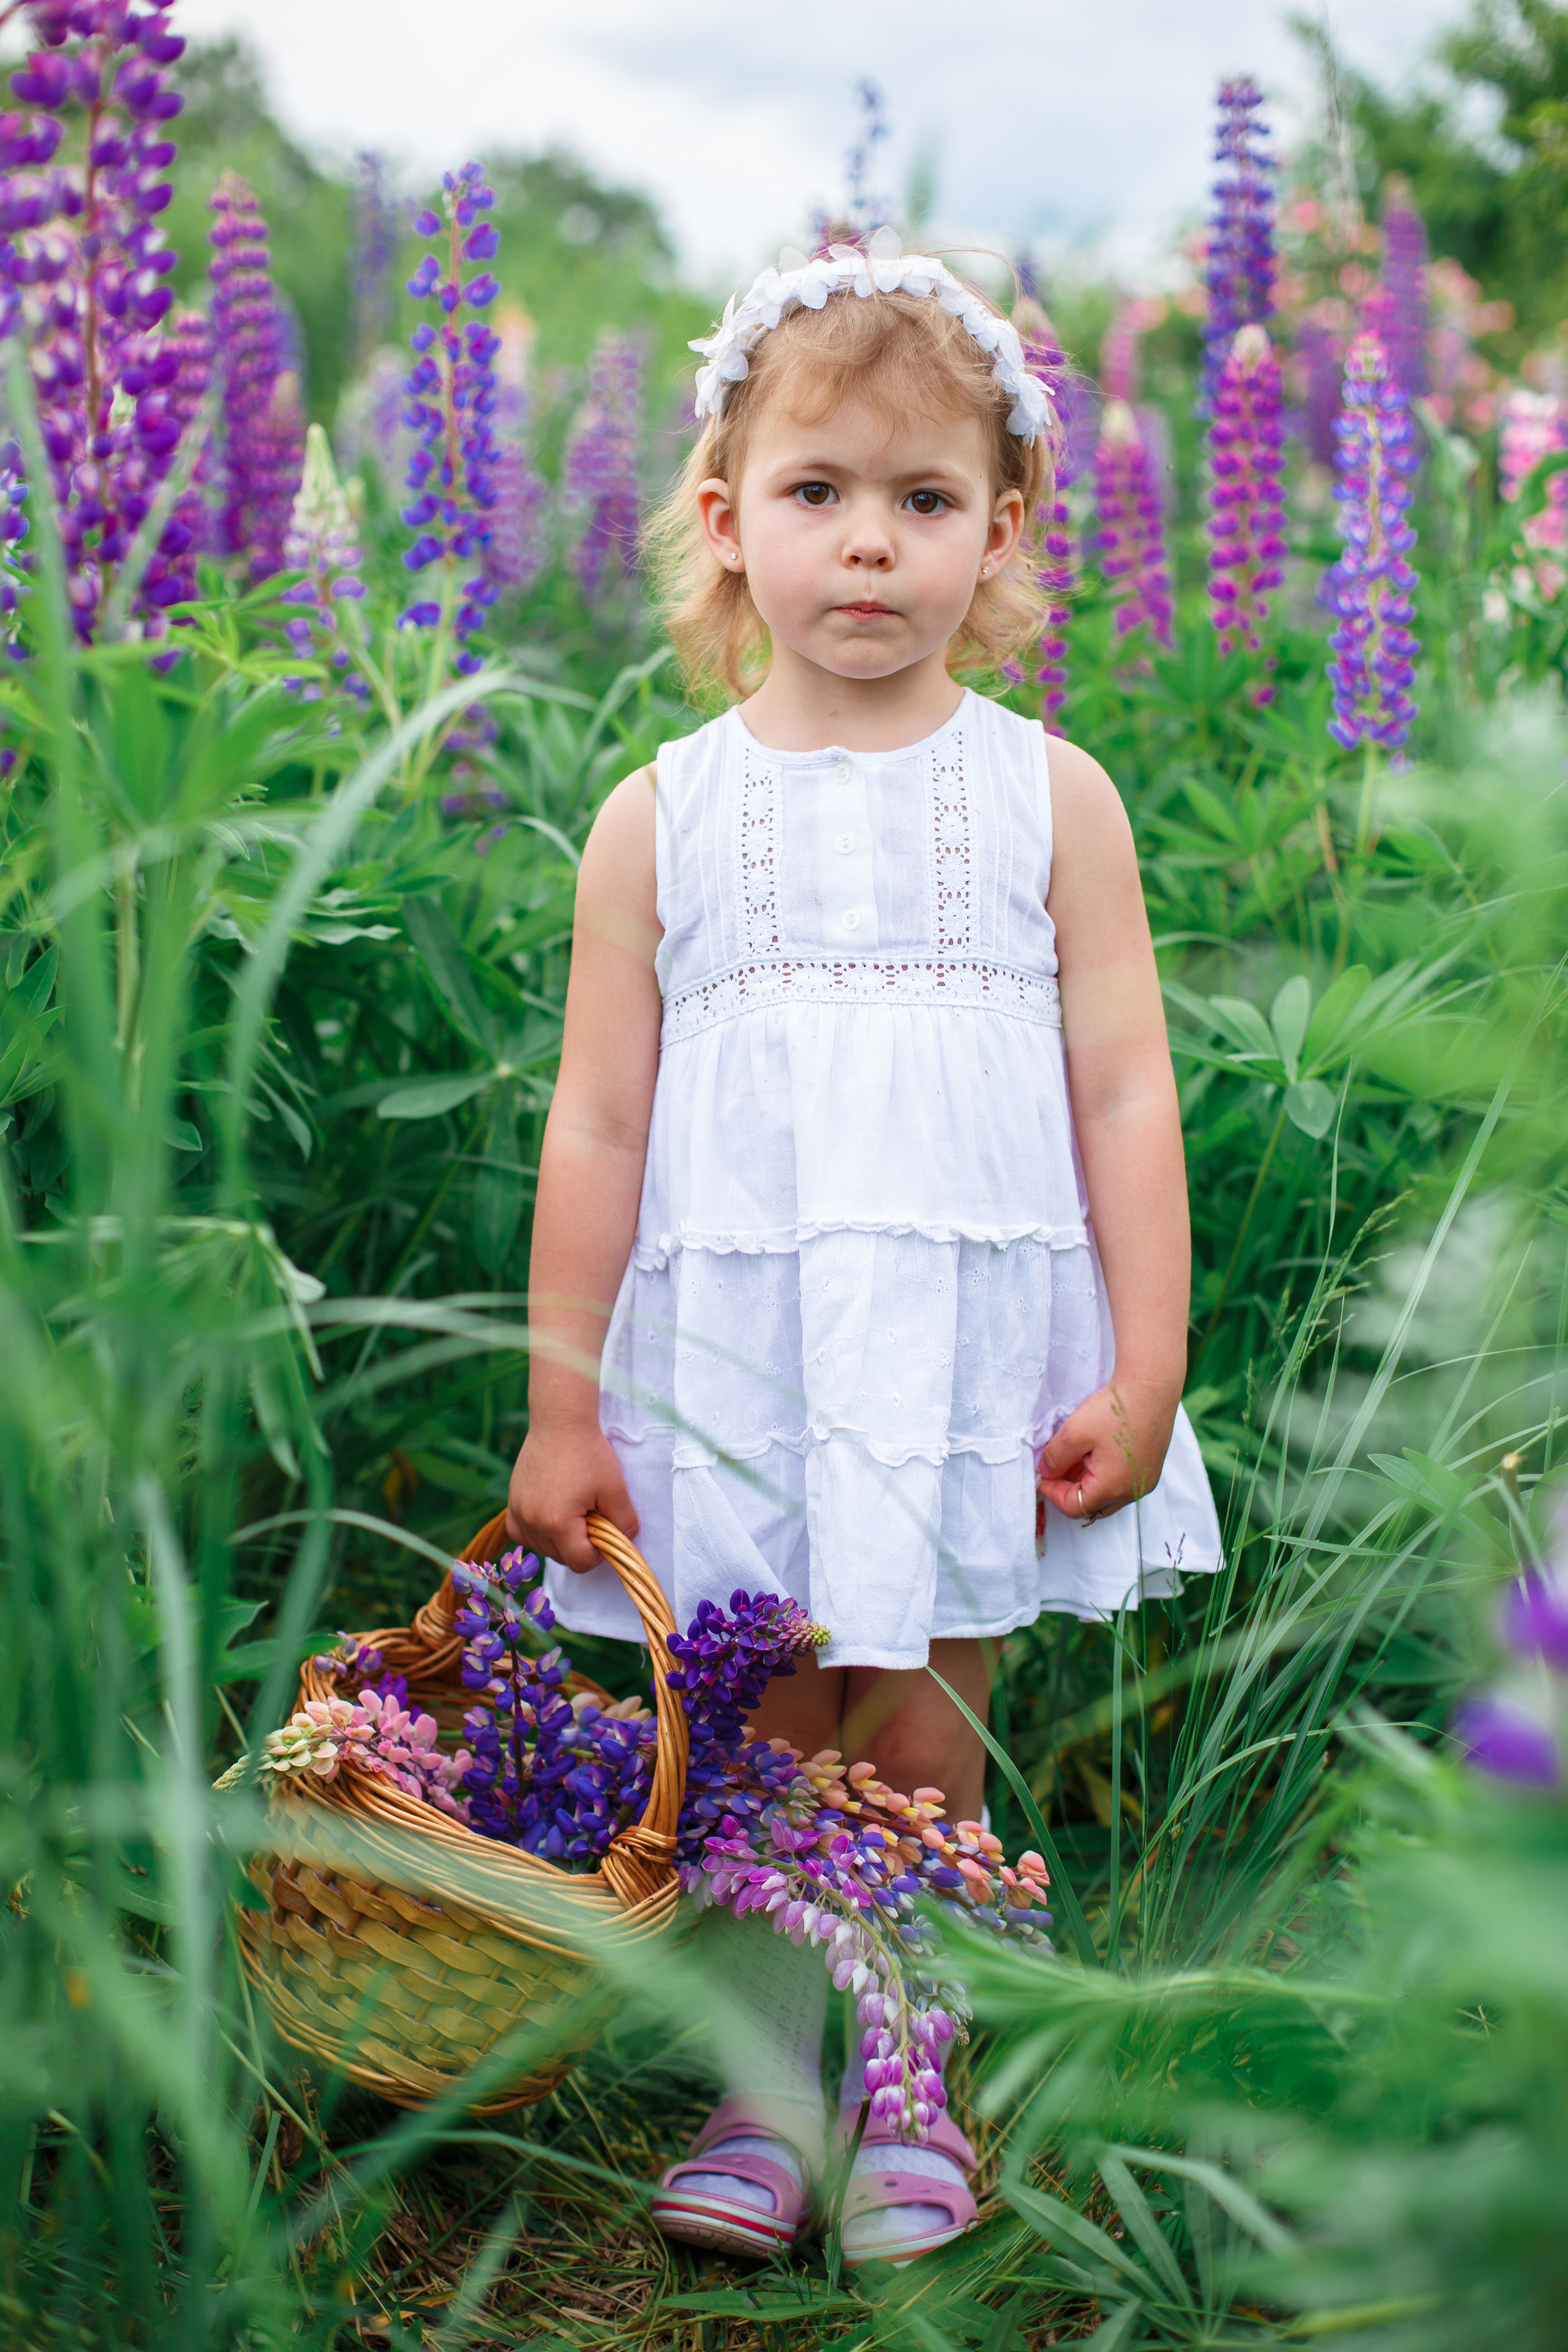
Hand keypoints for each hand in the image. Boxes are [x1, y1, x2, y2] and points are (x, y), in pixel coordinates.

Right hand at [506, 1421, 637, 1571]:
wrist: (560, 1423)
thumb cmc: (589, 1453)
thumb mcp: (616, 1489)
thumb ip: (625, 1523)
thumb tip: (624, 1542)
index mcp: (557, 1523)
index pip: (580, 1563)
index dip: (599, 1553)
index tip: (605, 1529)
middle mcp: (532, 1523)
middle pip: (561, 1558)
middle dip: (580, 1544)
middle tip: (591, 1514)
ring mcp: (518, 1513)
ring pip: (542, 1548)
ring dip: (560, 1539)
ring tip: (573, 1509)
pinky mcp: (511, 1504)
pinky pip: (523, 1534)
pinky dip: (538, 1532)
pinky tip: (552, 1514)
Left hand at [1035, 1375, 1178, 1524]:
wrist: (1151, 1388)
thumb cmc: (1115, 1410)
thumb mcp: (1072, 1434)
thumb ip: (1054, 1459)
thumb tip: (1047, 1472)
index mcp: (1111, 1489)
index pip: (1074, 1507)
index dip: (1052, 1493)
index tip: (1041, 1476)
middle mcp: (1132, 1492)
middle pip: (1093, 1505)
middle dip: (1071, 1489)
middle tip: (1057, 1466)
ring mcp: (1145, 1481)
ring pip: (1109, 1494)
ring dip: (1089, 1481)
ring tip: (1077, 1454)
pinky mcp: (1151, 1468)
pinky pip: (1123, 1481)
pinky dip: (1105, 1473)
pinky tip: (1097, 1450)